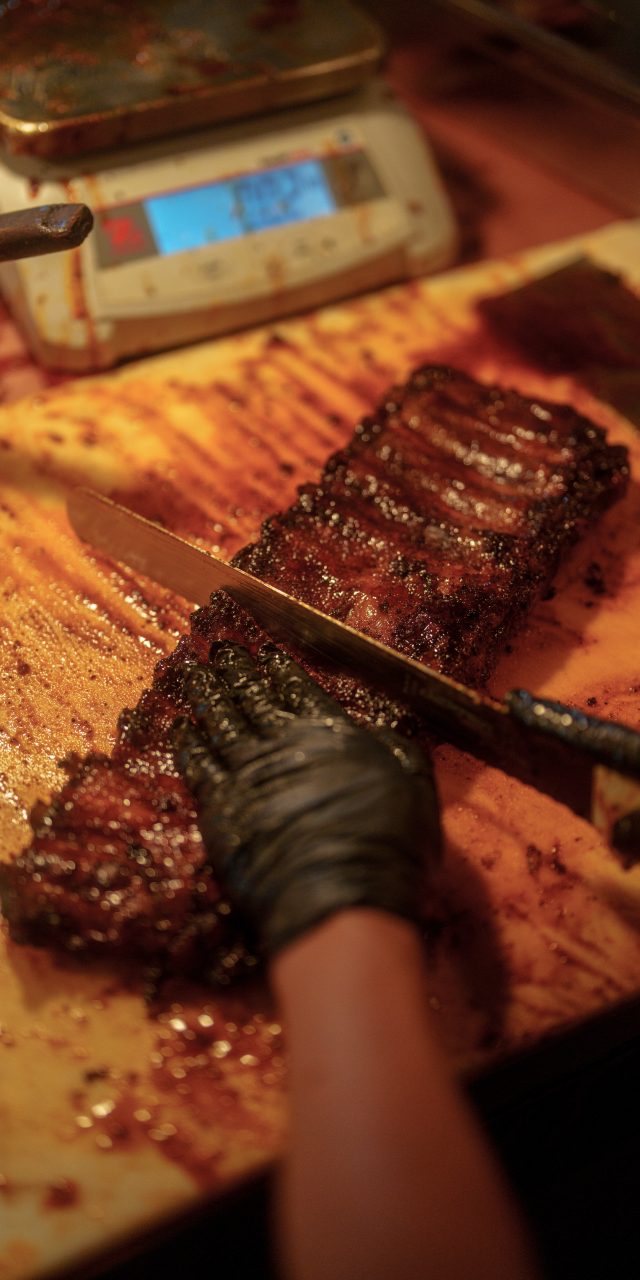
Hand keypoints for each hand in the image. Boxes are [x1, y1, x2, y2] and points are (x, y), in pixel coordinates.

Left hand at [173, 642, 440, 958]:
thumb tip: (373, 728)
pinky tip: (181, 729)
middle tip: (221, 650)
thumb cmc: (388, 844)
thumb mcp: (412, 782)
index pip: (298, 688)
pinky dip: (188, 743)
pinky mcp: (219, 808)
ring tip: (194, 672)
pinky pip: (198, 765)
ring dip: (206, 694)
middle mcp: (283, 742)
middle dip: (236, 671)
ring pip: (220, 721)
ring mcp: (246, 773)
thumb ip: (391, 746)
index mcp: (330, 732)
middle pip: (252, 697)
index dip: (279, 669)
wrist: (340, 895)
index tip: (265, 653)